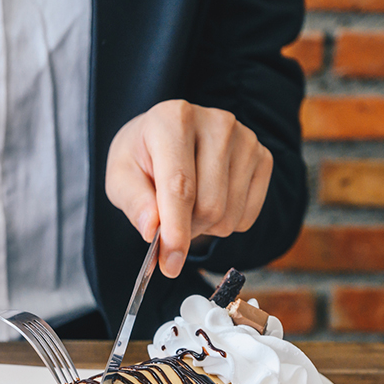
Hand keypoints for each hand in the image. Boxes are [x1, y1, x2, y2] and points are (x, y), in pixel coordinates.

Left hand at [105, 100, 272, 277]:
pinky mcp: (263, 158)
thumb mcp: (121, 176)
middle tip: (168, 221)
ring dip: (204, 227)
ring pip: (230, 215)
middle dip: (185, 229)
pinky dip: (225, 223)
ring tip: (187, 205)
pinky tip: (209, 200)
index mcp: (174, 119)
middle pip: (209, 206)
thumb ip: (135, 202)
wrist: (167, 137)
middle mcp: (216, 123)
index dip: (175, 230)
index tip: (169, 264)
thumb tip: (152, 230)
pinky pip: (247, 216)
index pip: (180, 185)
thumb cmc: (142, 156)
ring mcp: (245, 139)